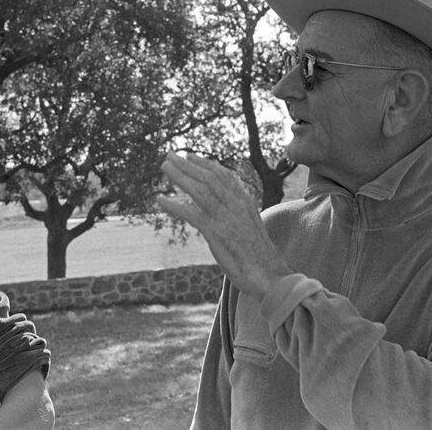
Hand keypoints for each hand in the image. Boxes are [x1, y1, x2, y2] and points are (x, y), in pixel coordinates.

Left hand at [158, 152, 289, 299]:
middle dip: (188, 165)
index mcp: (245, 202)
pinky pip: (191, 213)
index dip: (206, 164)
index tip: (191, 156)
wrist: (270, 275)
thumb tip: (224, 209)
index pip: (224, 176)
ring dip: (180, 176)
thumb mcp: (250, 227)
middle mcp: (236, 205)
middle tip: (170, 155)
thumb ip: (237, 214)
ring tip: (165, 167)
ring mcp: (226, 218)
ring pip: (200, 190)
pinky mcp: (216, 233)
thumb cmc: (259, 255)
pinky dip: (174, 205)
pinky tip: (160, 200)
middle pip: (209, 178)